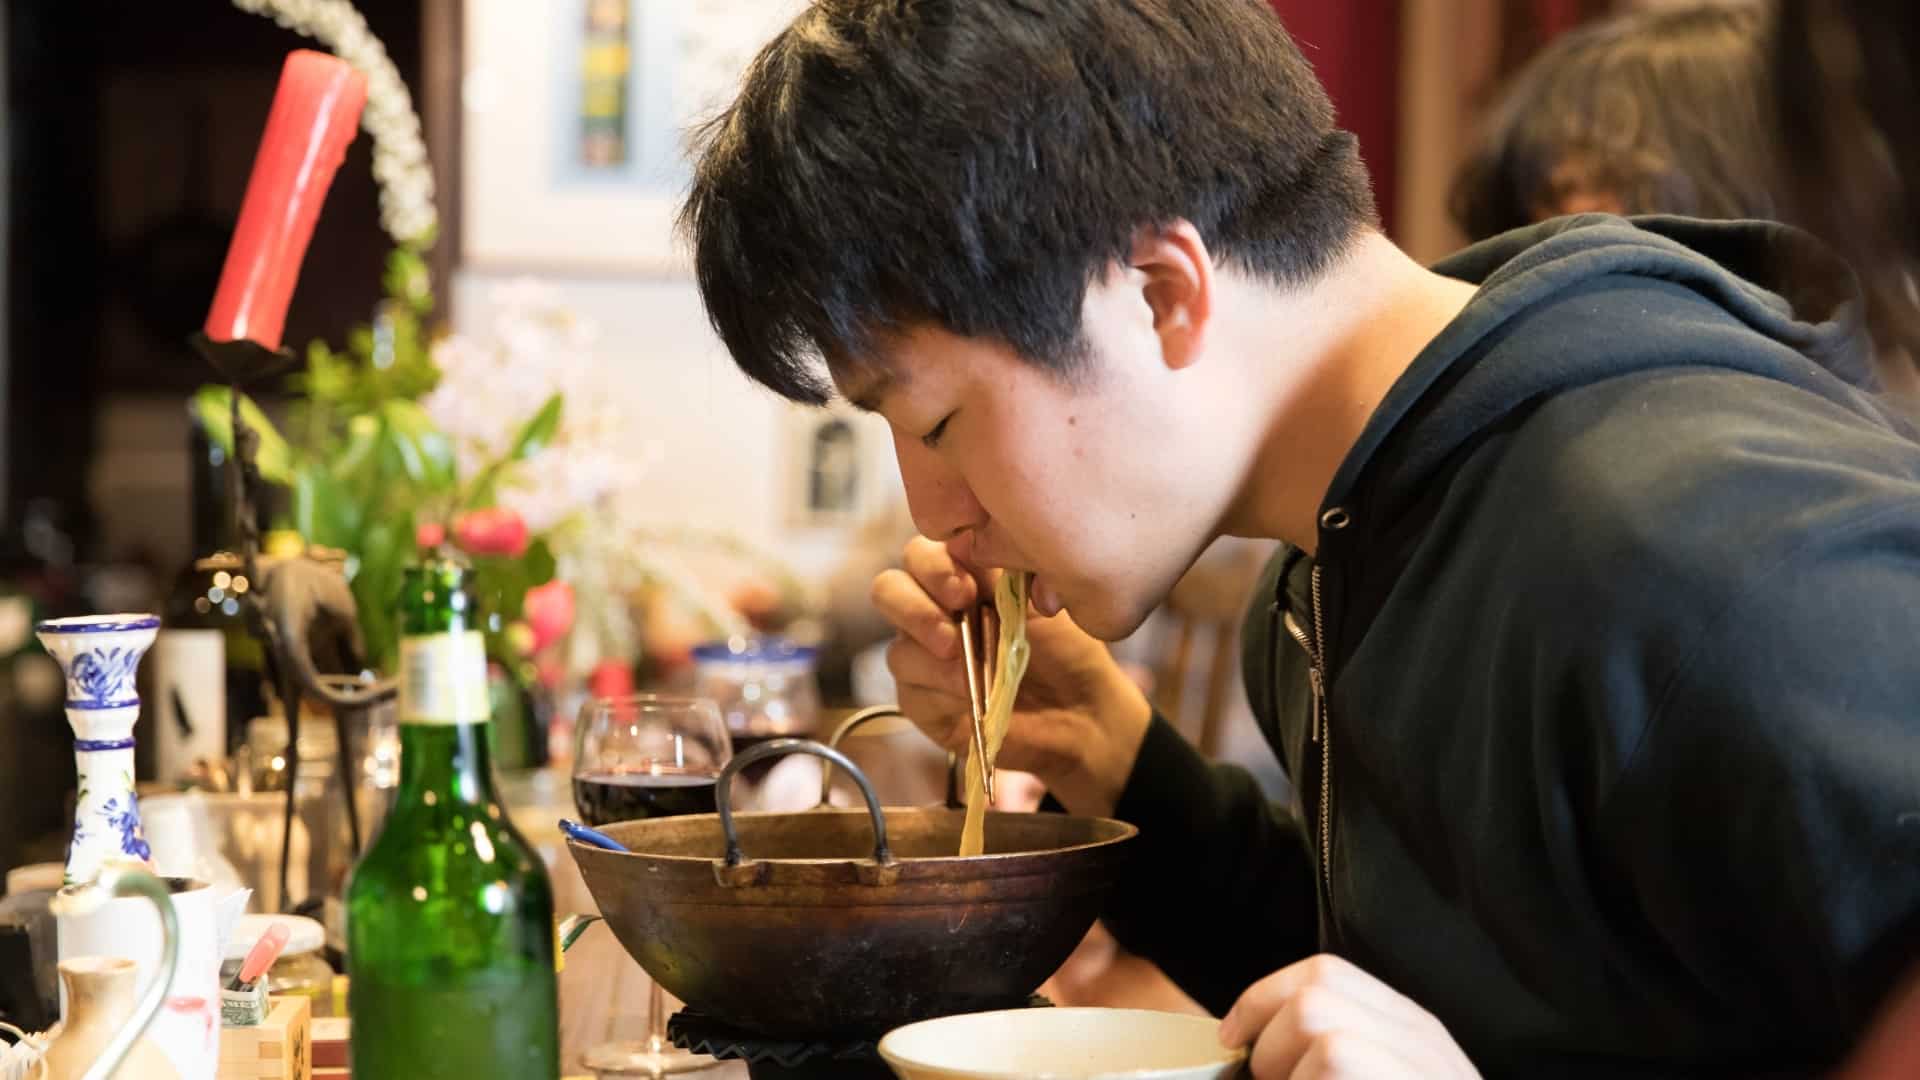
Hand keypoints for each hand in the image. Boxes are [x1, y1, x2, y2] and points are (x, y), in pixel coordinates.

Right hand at [870, 536, 1151, 815]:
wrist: (1078, 711)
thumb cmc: (1066, 649)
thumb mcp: (1044, 600)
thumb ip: (1007, 572)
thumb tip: (975, 554)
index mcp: (961, 576)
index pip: (923, 554)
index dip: (935, 565)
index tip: (968, 586)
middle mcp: (933, 612)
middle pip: (889, 590)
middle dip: (916, 600)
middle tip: (956, 612)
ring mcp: (923, 657)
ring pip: (896, 642)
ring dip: (927, 644)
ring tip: (958, 653)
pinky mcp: (920, 697)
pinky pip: (909, 685)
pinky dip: (937, 682)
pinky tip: (967, 689)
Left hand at [1220, 955, 1479, 1078]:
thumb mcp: (1382, 1077)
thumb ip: (1335, 1058)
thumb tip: (1246, 1045)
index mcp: (1413, 1032)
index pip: (1327, 974)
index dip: (1263, 999)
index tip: (1232, 1039)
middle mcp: (1426, 1047)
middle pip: (1317, 998)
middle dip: (1270, 1045)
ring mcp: (1424, 1073)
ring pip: (1327, 1040)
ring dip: (1288, 1076)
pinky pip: (1338, 1070)